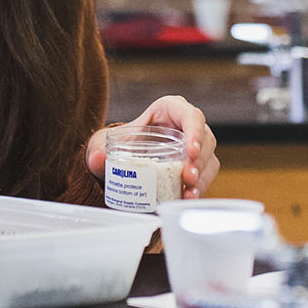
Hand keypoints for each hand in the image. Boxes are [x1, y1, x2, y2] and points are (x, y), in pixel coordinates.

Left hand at [86, 96, 219, 195]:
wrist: (122, 159)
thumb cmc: (121, 142)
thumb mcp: (106, 143)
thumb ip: (98, 150)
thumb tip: (98, 159)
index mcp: (169, 110)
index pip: (190, 115)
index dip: (195, 131)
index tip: (189, 151)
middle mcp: (186, 126)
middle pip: (205, 139)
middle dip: (198, 160)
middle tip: (187, 178)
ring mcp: (193, 147)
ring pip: (208, 159)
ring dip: (201, 177)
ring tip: (188, 191)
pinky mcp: (196, 166)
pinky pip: (205, 176)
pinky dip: (198, 188)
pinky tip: (188, 197)